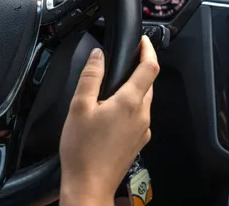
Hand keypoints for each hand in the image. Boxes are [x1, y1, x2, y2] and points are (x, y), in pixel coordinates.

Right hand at [59, 36, 158, 204]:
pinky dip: (132, 106)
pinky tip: (114, 111)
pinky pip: (140, 116)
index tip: (143, 40)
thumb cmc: (82, 151)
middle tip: (127, 58)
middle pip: (149, 83)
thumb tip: (98, 55)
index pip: (150, 67)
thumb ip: (91, 77)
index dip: (148, 50)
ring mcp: (142, 130)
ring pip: (145, 100)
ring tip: (116, 83)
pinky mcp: (138, 142)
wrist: (89, 187)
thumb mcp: (79, 107)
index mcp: (130, 102)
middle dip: (141, 67)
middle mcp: (142, 115)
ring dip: (136, 87)